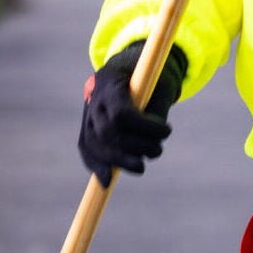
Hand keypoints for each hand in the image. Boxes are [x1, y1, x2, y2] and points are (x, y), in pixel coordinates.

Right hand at [78, 41, 187, 186]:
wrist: (123, 71)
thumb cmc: (147, 78)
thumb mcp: (158, 85)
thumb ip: (157, 109)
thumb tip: (156, 139)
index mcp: (111, 82)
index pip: (121, 114)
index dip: (145, 128)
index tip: (166, 131)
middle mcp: (94, 100)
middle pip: (107, 133)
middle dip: (136, 148)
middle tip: (158, 150)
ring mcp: (87, 115)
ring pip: (96, 145)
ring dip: (120, 161)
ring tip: (142, 165)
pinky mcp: (86, 129)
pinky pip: (87, 151)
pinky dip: (96, 167)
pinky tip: (106, 182)